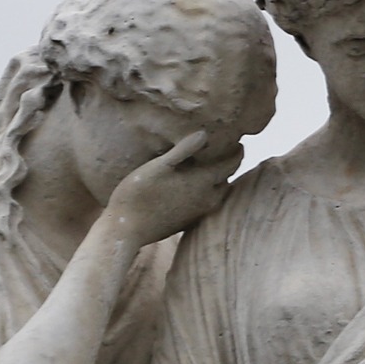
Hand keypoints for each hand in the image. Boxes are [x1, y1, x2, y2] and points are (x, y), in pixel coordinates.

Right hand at [103, 130, 241, 245]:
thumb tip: (204, 134)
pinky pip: (207, 204)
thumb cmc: (139, 193)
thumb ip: (183, 150)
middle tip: (224, 152)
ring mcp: (199, 213)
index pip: (231, 164)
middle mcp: (207, 199)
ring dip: (219, 181)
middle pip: (227, 179)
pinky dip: (208, 192)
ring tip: (210, 168)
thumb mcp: (159, 166)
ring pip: (219, 194)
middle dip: (228, 166)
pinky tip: (195, 187)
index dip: (236, 152)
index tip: (238, 143)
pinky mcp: (190, 222)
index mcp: (203, 182)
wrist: (126, 229)